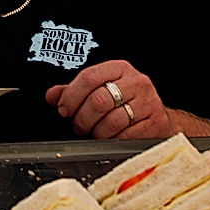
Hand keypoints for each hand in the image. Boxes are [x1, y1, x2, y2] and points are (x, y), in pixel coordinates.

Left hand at [44, 60, 173, 139]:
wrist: (157, 117)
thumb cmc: (125, 102)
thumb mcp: (100, 89)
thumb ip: (74, 91)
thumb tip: (52, 95)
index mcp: (119, 68)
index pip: (89, 77)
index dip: (71, 96)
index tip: (63, 110)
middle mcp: (136, 81)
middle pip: (98, 100)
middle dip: (82, 119)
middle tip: (78, 127)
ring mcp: (149, 101)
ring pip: (112, 121)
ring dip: (97, 132)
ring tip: (94, 133)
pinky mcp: (156, 121)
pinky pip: (127, 136)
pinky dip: (113, 141)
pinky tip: (110, 139)